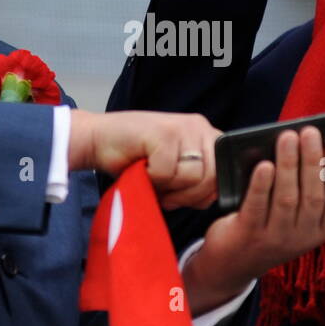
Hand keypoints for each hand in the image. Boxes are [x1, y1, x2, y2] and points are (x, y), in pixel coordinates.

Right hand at [69, 109, 218, 209]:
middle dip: (188, 195)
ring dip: (170, 188)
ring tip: (153, 179)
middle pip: (213, 177)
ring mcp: (184, 127)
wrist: (98, 140)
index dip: (205, 192)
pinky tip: (141, 167)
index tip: (182, 196)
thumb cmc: (134, 159)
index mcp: (206, 135)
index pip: (225, 172)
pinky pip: (168, 173)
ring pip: (194, 177)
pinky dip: (152, 179)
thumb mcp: (174, 172)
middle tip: (166, 194)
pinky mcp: (165, 133)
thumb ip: (197, 181)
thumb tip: (211, 199)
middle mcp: (199, 127)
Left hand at [182, 127, 324, 313]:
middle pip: (313, 196)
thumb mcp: (300, 223)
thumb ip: (319, 200)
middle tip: (309, 132)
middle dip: (312, 161)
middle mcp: (301, 237)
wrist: (232, 265)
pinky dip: (262, 184)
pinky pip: (257, 206)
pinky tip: (264, 165)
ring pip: (287, 198)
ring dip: (288, 165)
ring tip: (287, 138)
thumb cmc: (270, 229)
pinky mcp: (249, 234)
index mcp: (319, 231)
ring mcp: (275, 238)